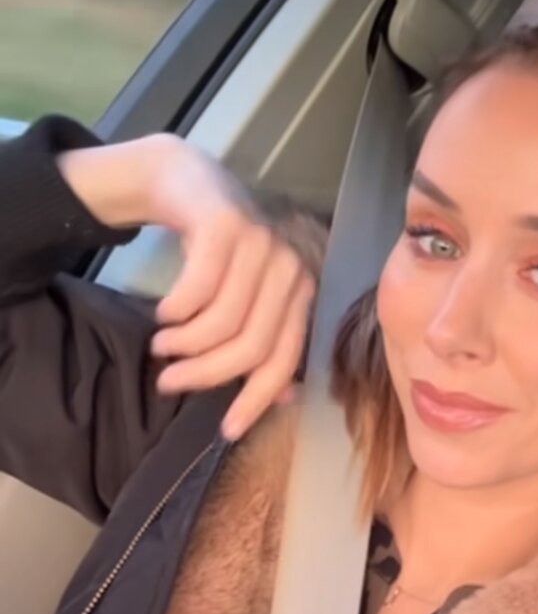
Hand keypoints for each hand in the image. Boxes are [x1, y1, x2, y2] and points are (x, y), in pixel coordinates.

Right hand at [58, 132, 318, 439]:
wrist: (187, 182)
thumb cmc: (216, 254)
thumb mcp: (243, 299)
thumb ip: (263, 342)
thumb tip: (285, 399)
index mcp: (299, 295)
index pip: (283, 360)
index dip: (256, 400)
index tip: (226, 431)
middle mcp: (290, 270)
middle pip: (251, 347)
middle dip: (205, 374)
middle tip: (169, 381)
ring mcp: (262, 245)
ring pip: (224, 322)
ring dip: (184, 344)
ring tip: (162, 345)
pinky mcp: (227, 226)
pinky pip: (199, 290)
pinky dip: (175, 311)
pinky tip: (164, 312)